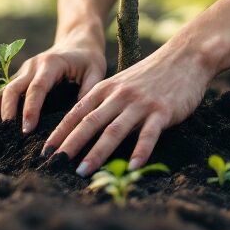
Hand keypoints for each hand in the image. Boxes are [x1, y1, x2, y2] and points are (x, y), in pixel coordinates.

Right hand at [0, 34, 105, 134]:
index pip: (37, 88)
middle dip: (8, 111)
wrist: (77, 41)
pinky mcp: (20, 76)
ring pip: (3, 88)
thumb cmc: (88, 59)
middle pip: (13, 88)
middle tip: (6, 134)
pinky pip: (2, 90)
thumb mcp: (96, 71)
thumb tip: (81, 116)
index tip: (27, 129)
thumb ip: (90, 90)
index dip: (30, 109)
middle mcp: (33, 65)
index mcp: (51, 63)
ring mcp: (23, 70)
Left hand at [42, 42, 212, 175]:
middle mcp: (119, 96)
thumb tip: (85, 130)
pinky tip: (132, 168)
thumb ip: (106, 103)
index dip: (60, 132)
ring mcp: (140, 104)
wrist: (185, 57)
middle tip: (54, 164)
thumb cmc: (152, 75)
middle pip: (90, 123)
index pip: (77, 113)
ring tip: (83, 172)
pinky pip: (148, 135)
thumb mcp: (123, 84)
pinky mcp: (162, 112)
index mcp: (107, 89)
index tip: (45, 151)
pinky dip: (140, 152)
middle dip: (70, 144)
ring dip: (97, 153)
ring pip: (114, 131)